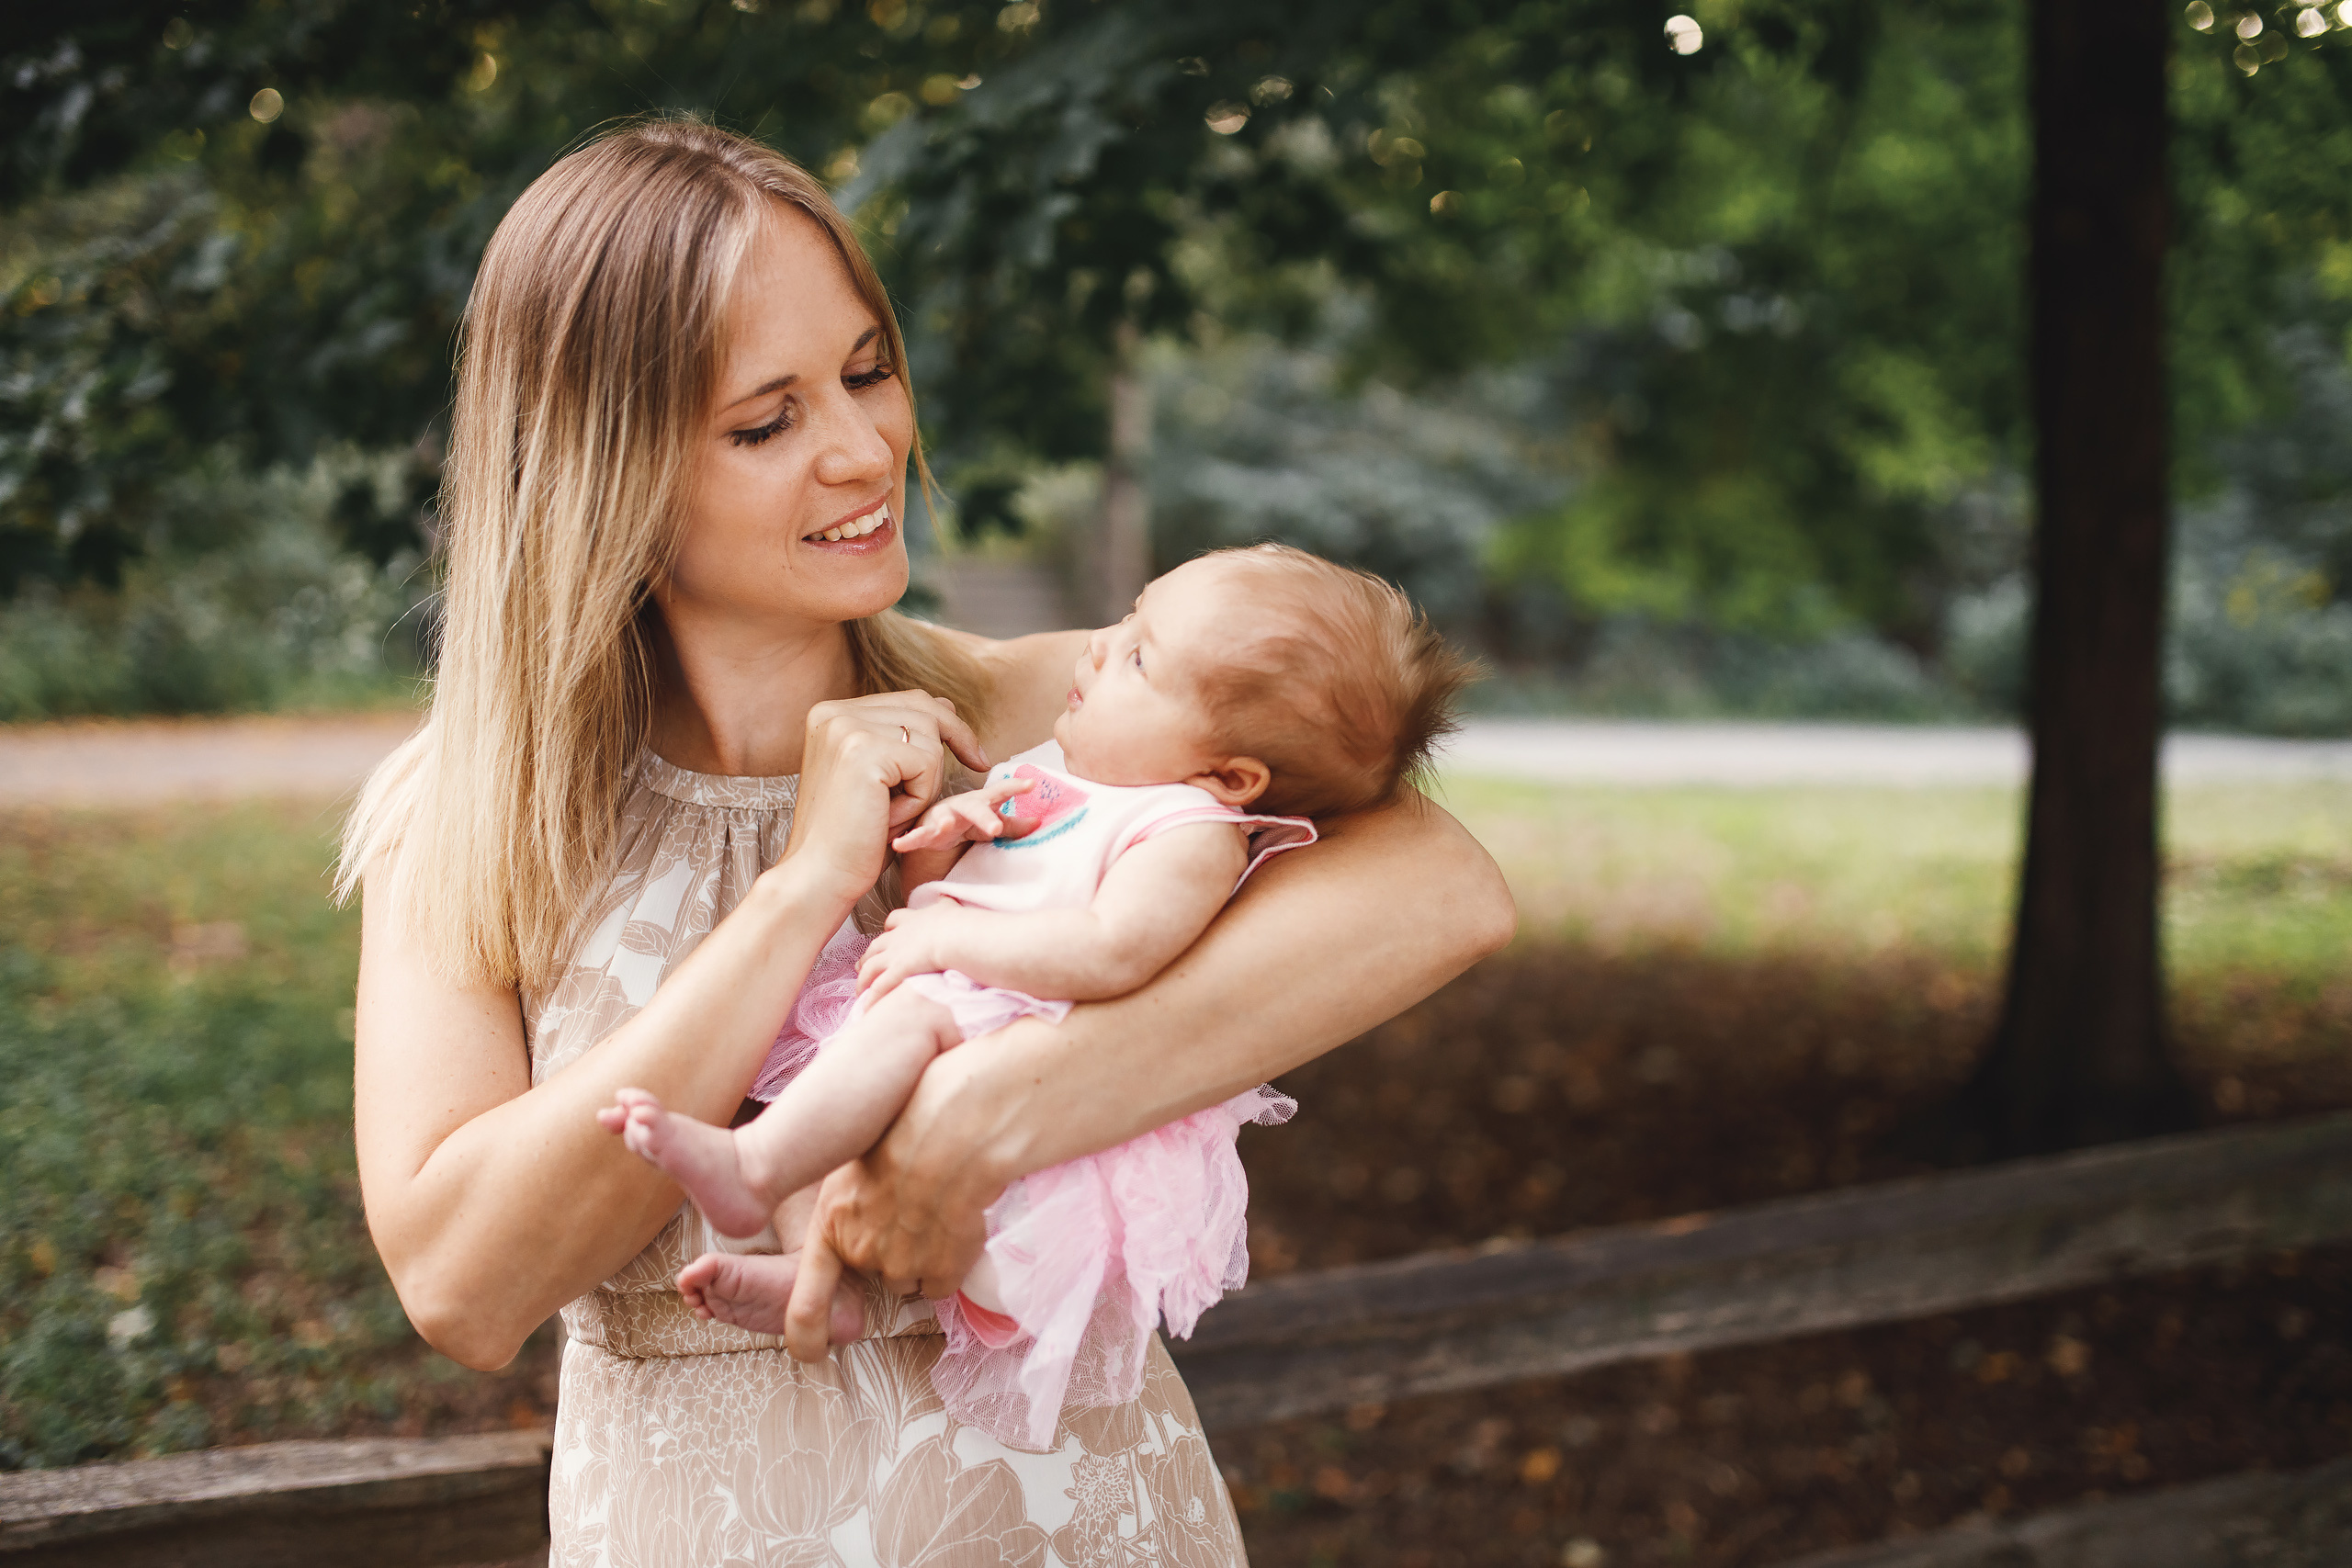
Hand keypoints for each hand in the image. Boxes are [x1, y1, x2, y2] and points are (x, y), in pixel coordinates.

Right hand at [777, 691, 989, 907]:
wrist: (820, 876)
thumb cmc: (853, 834)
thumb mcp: (879, 777)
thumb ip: (901, 739)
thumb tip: (947, 705)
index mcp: (831, 713)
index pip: (909, 700)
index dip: (947, 724)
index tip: (972, 754)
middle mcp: (834, 713)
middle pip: (924, 708)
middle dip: (957, 738)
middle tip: (978, 764)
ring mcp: (847, 728)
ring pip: (930, 739)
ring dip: (926, 782)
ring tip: (892, 812)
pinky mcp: (863, 752)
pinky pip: (926, 763)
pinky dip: (919, 797)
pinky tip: (888, 819)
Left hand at [782, 1048, 1006, 1357]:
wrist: (952, 1132)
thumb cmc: (904, 1133)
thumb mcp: (854, 1163)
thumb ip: (849, 1204)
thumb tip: (857, 1216)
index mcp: (832, 1228)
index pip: (805, 1304)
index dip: (804, 1336)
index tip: (809, 1353)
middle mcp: (863, 1255)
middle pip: (876, 1272)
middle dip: (893, 1251)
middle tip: (912, 1210)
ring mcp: (904, 1267)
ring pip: (911, 1279)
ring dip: (924, 1256)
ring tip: (937, 1209)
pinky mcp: (943, 1272)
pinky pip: (943, 1281)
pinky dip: (951, 1261)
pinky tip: (956, 1223)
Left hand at [856, 902, 979, 999]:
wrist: (957, 934)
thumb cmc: (959, 924)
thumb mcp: (951, 909)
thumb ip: (946, 904)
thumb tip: (946, 896)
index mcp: (913, 920)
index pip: (894, 920)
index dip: (890, 928)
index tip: (888, 932)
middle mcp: (899, 935)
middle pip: (876, 945)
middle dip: (867, 955)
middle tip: (861, 965)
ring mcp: (895, 953)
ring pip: (870, 966)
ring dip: (863, 978)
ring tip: (860, 990)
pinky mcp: (897, 970)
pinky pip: (879, 986)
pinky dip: (872, 997)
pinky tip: (868, 1007)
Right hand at [889, 774, 1038, 855]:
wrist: (933, 826)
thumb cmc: (966, 822)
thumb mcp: (990, 822)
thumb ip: (1014, 825)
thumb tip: (1039, 821)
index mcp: (979, 803)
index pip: (999, 793)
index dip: (1014, 787)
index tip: (1032, 783)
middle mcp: (960, 807)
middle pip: (974, 808)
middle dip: (984, 817)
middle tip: (995, 828)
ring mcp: (940, 818)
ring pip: (942, 819)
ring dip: (944, 822)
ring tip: (946, 825)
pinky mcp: (922, 832)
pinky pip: (915, 837)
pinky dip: (908, 840)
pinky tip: (898, 844)